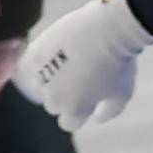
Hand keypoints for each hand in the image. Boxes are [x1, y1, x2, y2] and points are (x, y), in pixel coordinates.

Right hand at [12, 0, 148, 131]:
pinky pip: (30, 65)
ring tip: (68, 59)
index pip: (68, 123)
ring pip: (40, 84)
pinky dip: (38, 60)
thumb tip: (97, 119)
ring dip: (49, 77)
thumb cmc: (118, 62)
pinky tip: (53, 51)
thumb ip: (110, 111)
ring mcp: (41, 78)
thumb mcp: (123, 93)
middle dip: (64, 94)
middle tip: (78, 74)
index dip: (78, 110)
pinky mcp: (33, 57)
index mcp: (75, 111)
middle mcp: (55, 99)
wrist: (107, 30)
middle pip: (54, 104)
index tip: (85, 95)